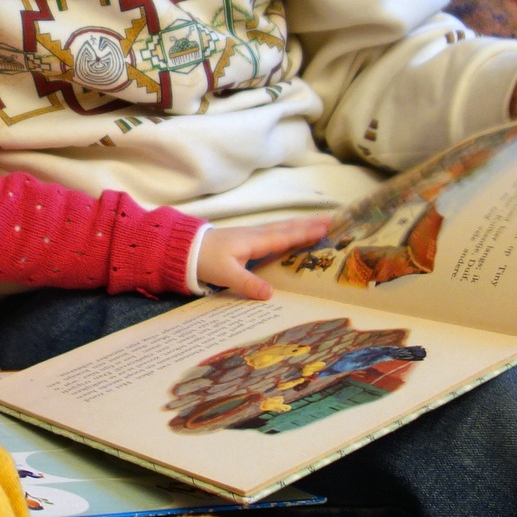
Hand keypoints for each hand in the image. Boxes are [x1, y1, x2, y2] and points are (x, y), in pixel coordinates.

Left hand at [196, 216, 330, 300]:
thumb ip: (248, 284)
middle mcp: (256, 235)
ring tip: (318, 223)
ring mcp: (251, 236)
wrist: (185, 249)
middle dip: (309, 225)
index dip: (305, 234)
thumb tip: (271, 295)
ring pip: (281, 228)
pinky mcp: (246, 240)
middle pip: (287, 228)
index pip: (285, 237)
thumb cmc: (205, 260)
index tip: (325, 229)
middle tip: (331, 221)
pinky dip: (287, 230)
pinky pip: (274, 233)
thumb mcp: (226, 275)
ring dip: (300, 225)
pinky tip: (290, 233)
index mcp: (254, 241)